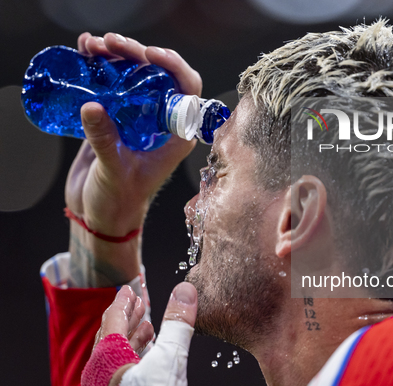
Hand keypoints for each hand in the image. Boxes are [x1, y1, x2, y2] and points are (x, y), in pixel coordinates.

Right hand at [66, 33, 201, 285]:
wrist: (101, 216)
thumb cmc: (119, 202)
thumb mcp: (115, 171)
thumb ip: (106, 141)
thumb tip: (92, 106)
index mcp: (176, 135)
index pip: (187, 91)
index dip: (174, 66)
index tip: (150, 55)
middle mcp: (161, 123)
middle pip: (158, 77)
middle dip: (137, 55)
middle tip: (111, 43)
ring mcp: (139, 119)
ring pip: (135, 78)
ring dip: (117, 57)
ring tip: (93, 45)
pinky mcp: (116, 119)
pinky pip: (113, 87)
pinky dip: (102, 68)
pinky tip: (87, 54)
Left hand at [89, 283, 197, 385]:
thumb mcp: (170, 360)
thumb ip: (177, 324)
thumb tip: (184, 291)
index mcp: (108, 357)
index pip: (114, 318)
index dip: (124, 301)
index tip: (130, 289)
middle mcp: (100, 372)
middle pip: (111, 334)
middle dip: (128, 317)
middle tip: (141, 303)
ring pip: (115, 354)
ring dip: (132, 336)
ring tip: (150, 327)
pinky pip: (119, 369)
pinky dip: (134, 355)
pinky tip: (148, 357)